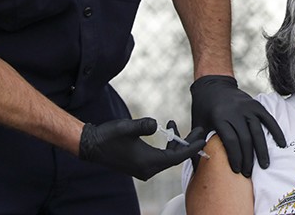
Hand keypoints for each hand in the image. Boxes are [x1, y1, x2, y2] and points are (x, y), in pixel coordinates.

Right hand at [79, 118, 204, 180]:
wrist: (91, 145)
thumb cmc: (108, 136)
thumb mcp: (127, 128)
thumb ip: (143, 126)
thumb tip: (156, 124)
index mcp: (147, 163)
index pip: (176, 158)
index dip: (191, 148)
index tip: (203, 140)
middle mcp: (148, 169)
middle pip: (174, 158)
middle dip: (187, 143)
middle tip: (199, 130)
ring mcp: (144, 168)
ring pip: (167, 156)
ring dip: (175, 142)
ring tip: (175, 125)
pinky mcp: (140, 164)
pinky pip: (160, 156)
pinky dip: (166, 144)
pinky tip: (166, 130)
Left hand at [190, 75, 285, 176]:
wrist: (213, 85)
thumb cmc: (204, 109)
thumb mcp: (198, 125)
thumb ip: (199, 145)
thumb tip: (198, 169)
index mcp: (219, 117)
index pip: (231, 141)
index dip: (235, 157)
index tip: (236, 170)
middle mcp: (235, 111)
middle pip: (245, 139)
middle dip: (247, 159)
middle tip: (248, 173)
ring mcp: (247, 107)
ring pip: (257, 132)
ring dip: (261, 151)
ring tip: (264, 165)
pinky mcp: (256, 104)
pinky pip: (268, 119)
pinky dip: (276, 132)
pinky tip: (281, 144)